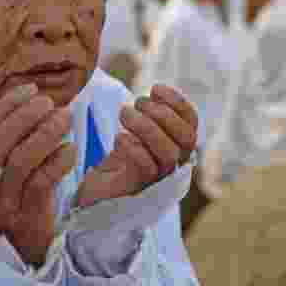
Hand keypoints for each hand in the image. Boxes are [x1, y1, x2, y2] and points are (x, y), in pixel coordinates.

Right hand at [0, 84, 78, 266]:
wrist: (23, 261)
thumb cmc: (12, 207)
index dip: (5, 107)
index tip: (30, 90)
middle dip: (24, 117)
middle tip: (49, 103)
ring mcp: (2, 207)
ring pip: (19, 162)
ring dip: (44, 134)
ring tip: (65, 118)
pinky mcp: (26, 221)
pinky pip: (41, 184)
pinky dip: (58, 162)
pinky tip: (71, 150)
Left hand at [74, 84, 197, 208]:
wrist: (94, 196)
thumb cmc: (117, 164)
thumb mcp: (136, 135)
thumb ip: (150, 119)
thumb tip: (156, 94)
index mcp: (176, 150)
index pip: (191, 125)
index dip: (178, 103)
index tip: (156, 88)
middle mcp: (173, 167)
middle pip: (186, 138)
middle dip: (163, 113)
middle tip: (137, 103)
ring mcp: (158, 181)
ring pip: (169, 153)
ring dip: (146, 127)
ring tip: (124, 114)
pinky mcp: (138, 190)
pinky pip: (147, 168)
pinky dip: (134, 148)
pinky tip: (119, 138)